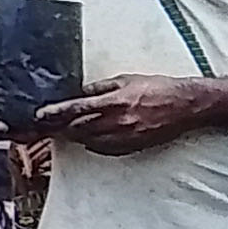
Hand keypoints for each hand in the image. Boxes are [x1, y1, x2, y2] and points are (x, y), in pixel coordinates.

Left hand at [34, 75, 208, 154]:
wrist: (187, 106)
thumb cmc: (158, 88)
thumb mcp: (126, 79)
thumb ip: (100, 87)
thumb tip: (78, 92)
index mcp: (115, 101)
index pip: (77, 109)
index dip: (56, 113)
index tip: (40, 115)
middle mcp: (118, 122)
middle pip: (77, 129)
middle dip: (59, 127)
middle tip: (44, 124)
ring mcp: (125, 137)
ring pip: (88, 141)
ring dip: (73, 136)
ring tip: (62, 130)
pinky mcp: (132, 147)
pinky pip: (103, 149)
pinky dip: (91, 143)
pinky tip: (88, 137)